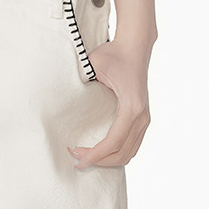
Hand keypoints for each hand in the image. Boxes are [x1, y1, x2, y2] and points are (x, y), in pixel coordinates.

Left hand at [67, 35, 151, 168]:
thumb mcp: (93, 65)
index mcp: (131, 107)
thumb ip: (82, 80)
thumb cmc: (114, 54)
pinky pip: (133, 145)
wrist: (134, 47)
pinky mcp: (143, 118)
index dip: (95, 155)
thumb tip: (63, 99)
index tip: (78, 158)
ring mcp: (145, 118)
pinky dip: (117, 153)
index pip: (113, 142)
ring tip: (86, 155)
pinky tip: (101, 150)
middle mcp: (142, 116)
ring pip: (129, 153)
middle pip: (122, 153)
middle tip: (77, 158)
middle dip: (99, 161)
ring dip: (108, 160)